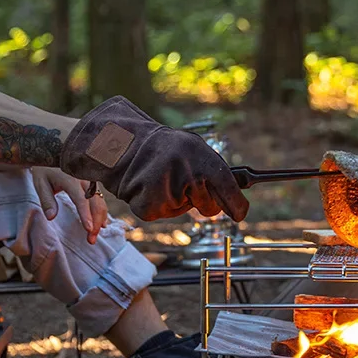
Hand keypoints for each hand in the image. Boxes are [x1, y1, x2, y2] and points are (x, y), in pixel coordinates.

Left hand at [31, 167, 108, 243]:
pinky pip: (100, 200)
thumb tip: (51, 217)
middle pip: (95, 203)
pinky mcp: (93, 185)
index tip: (88, 228)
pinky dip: (101, 213)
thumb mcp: (40, 182)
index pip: (80, 198)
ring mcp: (91, 182)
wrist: (53, 150)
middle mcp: (85, 180)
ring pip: (101, 203)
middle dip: (95, 222)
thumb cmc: (45, 168)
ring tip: (93, 236)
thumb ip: (46, 200)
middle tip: (90, 240)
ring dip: (99, 220)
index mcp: (71, 178)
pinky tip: (101, 224)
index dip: (85, 214)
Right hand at [60, 96, 248, 221]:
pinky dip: (155, 204)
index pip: (228, 187)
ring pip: (183, 210)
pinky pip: (162, 213)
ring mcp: (169, 189)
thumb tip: (234, 196)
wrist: (117, 142)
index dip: (237, 205)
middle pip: (209, 206)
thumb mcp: (190, 148)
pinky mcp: (150, 205)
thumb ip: (211, 169)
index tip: (240, 214)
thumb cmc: (159, 147)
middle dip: (202, 202)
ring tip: (159, 178)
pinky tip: (146, 186)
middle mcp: (188, 171)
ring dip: (174, 200)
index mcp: (202, 155)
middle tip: (185, 184)